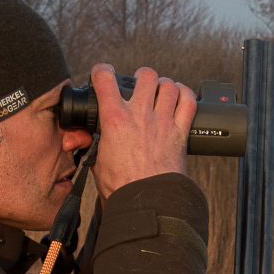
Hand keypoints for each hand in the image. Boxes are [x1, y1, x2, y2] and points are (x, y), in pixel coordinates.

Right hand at [89, 63, 191, 198]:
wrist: (145, 202)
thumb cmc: (121, 187)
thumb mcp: (97, 160)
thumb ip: (93, 142)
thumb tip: (85, 137)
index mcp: (115, 120)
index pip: (105, 80)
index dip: (102, 71)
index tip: (103, 73)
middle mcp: (140, 116)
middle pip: (146, 76)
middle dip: (142, 76)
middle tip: (140, 82)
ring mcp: (162, 122)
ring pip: (169, 85)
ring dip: (164, 85)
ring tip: (161, 91)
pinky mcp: (180, 133)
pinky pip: (188, 102)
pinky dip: (185, 94)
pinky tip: (180, 97)